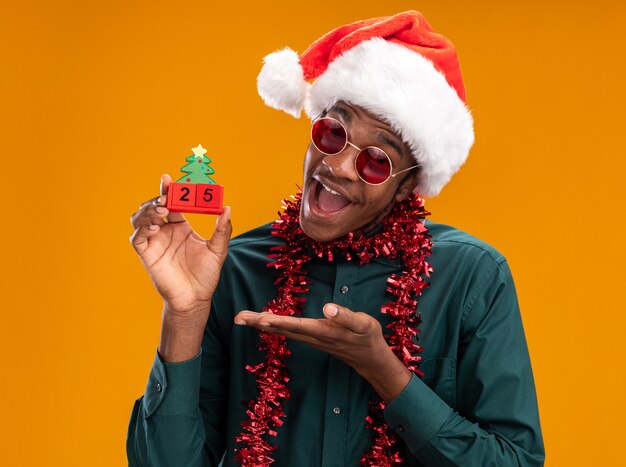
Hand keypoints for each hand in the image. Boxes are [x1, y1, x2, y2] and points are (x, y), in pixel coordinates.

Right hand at [130, 174, 231, 317]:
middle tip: (167, 197)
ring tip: (162, 210)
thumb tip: (227, 208)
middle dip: (158, 198)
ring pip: (141, 218)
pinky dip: (141, 229)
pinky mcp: (147, 254)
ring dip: (148, 210)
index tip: (169, 178)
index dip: (169, 189)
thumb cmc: (206, 275)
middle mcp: (166, 231)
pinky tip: (154, 228)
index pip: (173, 202)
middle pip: (154, 206)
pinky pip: (137, 238)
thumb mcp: (218, 250)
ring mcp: (155, 242)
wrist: (195, 299)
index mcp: (181, 226)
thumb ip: (222, 230)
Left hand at [234, 304, 411, 401]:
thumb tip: (327, 307)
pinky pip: (288, 331)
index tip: (259, 318)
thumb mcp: (363, 324)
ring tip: (244, 318)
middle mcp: (312, 336)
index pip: (295, 325)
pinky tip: (265, 322)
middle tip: (238, 318)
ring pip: (283, 330)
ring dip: (263, 324)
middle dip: (259, 323)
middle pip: (282, 329)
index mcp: (323, 331)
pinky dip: (274, 325)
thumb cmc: (368, 338)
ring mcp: (311, 339)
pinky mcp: (312, 338)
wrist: (371, 358)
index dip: (277, 321)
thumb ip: (345, 316)